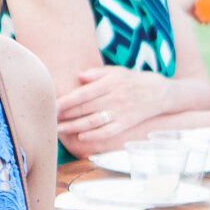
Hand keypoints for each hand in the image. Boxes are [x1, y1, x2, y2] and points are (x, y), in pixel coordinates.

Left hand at [55, 67, 170, 146]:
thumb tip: (79, 76)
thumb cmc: (132, 80)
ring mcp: (121, 112)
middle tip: (50, 118)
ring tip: (60, 129)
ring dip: (75, 127)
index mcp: (111, 82)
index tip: (53, 105)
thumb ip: (97, 73)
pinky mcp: (126, 124)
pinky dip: (94, 135)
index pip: (84, 93)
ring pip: (94, 121)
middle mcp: (115, 97)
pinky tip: (81, 137)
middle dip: (67, 114)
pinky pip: (108, 131)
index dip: (68, 100)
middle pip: (86, 108)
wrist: (159, 93)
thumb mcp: (116, 71)